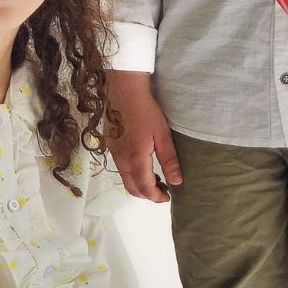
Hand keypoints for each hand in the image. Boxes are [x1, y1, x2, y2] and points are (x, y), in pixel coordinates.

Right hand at [106, 70, 181, 203]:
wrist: (123, 91)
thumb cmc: (145, 110)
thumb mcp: (162, 135)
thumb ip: (169, 160)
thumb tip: (177, 182)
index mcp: (135, 159)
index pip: (145, 188)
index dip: (157, 197)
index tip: (169, 197)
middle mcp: (121, 160)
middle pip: (132, 188)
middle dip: (147, 194)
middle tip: (164, 190)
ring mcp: (113, 154)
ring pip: (126, 179)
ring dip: (140, 184)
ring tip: (157, 178)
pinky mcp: (111, 146)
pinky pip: (121, 168)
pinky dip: (133, 174)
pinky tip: (144, 164)